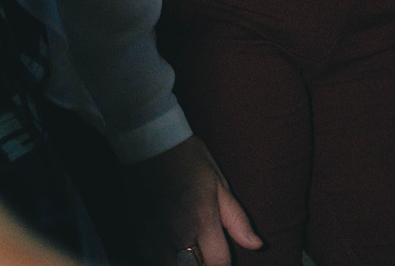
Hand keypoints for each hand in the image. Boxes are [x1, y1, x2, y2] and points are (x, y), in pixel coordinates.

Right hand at [130, 136, 261, 265]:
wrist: (150, 141)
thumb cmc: (186, 158)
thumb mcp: (218, 182)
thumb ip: (236, 219)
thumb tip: (256, 245)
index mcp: (202, 219)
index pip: (219, 264)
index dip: (224, 264)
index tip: (222, 256)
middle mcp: (178, 233)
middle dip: (203, 264)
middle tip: (205, 252)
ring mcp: (155, 236)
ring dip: (183, 263)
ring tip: (188, 252)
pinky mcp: (138, 234)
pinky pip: (151, 260)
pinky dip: (164, 259)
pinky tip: (170, 250)